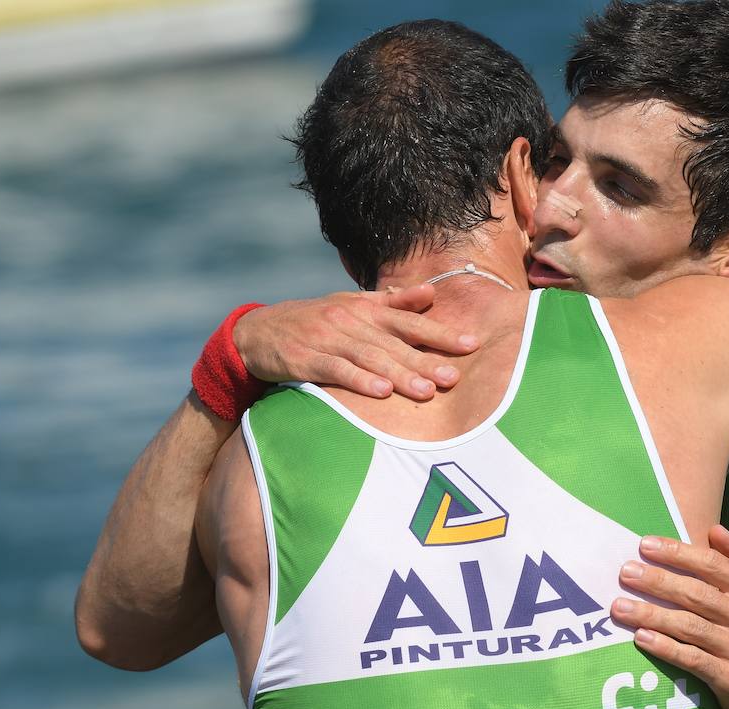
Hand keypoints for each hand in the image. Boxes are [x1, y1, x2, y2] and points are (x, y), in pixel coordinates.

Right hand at [232, 284, 479, 400]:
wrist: (257, 332)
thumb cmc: (315, 321)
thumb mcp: (351, 305)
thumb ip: (392, 303)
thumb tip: (431, 293)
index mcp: (364, 310)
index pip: (409, 321)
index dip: (440, 333)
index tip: (471, 345)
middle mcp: (349, 322)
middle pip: (394, 343)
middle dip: (426, 360)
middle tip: (454, 376)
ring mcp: (326, 340)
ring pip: (369, 358)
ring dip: (398, 375)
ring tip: (426, 391)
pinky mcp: (305, 360)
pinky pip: (336, 371)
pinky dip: (358, 381)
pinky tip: (380, 393)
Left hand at [610, 524, 728, 708]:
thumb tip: (716, 530)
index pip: (713, 564)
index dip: (678, 553)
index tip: (645, 544)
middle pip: (696, 593)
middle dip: (657, 581)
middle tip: (625, 573)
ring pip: (689, 626)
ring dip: (651, 614)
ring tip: (620, 607)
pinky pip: (691, 659)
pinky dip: (665, 647)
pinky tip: (641, 638)